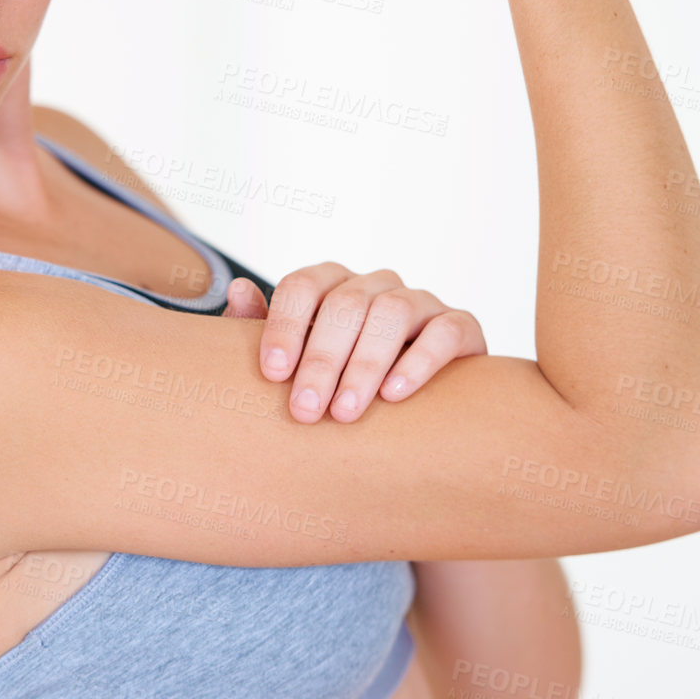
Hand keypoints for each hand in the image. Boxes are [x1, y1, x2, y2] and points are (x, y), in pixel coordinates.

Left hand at [220, 265, 487, 424]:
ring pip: (392, 312)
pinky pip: (445, 330)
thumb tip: (239, 291)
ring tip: (345, 412)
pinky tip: (395, 394)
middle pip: (346, 303)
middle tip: (306, 411)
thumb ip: (263, 332)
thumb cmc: (339, 384)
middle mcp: (376, 285)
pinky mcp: (461, 326)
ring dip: (365, 364)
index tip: (273, 375)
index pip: (303, 285)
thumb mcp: (298, 364)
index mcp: (332, 285)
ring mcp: (420, 302)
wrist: (418, 413)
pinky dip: (420, 361)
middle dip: (322, 359)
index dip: (285, 326)